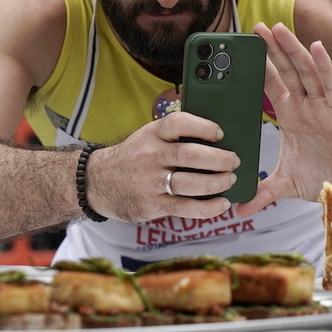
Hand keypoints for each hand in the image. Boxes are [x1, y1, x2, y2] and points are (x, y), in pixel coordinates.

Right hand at [86, 112, 236, 221]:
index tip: (220, 133)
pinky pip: (185, 208)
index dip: (203, 126)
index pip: (178, 123)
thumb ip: (173, 137)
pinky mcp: (152, 205)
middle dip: (219, 159)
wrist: (96, 182)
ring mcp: (151, 182)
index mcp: (151, 134)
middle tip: (234, 161)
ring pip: (190, 183)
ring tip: (231, 180)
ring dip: (217, 182)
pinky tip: (221, 204)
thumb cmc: (133, 158)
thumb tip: (216, 140)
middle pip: (190, 155)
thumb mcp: (146, 137)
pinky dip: (208, 208)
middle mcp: (150, 156)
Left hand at [234, 22, 331, 216]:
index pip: (269, 86)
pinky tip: (315, 47)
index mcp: (290, 116)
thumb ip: (261, 193)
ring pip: (304, 71)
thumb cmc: (326, 176)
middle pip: (285, 71)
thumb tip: (236, 209)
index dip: (257, 68)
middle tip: (254, 27)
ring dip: (291, 49)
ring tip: (276, 28)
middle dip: (270, 50)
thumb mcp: (286, 184)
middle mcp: (304, 106)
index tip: (239, 51)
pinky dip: (323, 65)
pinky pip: (330, 84)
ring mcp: (322, 105)